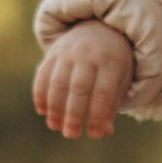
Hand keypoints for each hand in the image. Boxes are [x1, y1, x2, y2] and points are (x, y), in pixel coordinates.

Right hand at [34, 21, 136, 138]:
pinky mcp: (53, 51)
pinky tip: (42, 111)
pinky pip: (43, 74)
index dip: (97, 115)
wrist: (100, 28)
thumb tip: (103, 132)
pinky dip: (40, 93)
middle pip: (79, 87)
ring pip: (58, 81)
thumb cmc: (114, 62)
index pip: (103, 92)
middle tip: (70, 135)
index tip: (93, 135)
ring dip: (54, 107)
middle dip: (73, 113)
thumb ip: (112, 104)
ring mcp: (68, 51)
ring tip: (54, 126)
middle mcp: (88, 53)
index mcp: (111, 61)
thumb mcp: (121, 80)